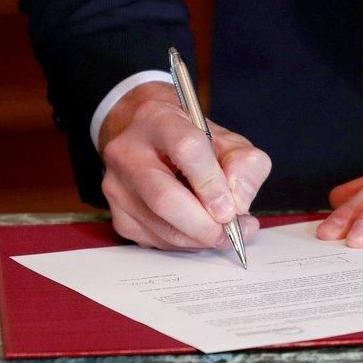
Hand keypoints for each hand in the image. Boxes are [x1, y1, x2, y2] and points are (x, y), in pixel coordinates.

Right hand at [98, 82, 270, 250]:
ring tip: (224, 233)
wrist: (145, 136)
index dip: (212, 184)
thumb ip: (245, 165)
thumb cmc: (189, 138)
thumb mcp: (227, 139)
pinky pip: (154, 240)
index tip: (231, 208)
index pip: (186, 149)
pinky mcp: (117, 213)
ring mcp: (117, 185)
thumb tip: (239, 203)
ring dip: (198, 239)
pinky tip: (198, 232)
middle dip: (204, 224)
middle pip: (164, 198)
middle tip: (230, 232)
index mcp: (158, 119)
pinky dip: (184, 243)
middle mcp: (128, 151)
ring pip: (160, 226)